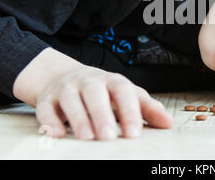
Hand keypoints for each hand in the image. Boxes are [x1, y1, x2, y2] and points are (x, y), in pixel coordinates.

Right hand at [34, 64, 172, 139]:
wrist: (63, 76)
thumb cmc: (103, 91)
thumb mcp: (126, 95)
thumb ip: (147, 108)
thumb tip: (168, 123)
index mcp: (112, 81)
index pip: (123, 91)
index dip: (129, 111)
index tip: (134, 133)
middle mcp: (89, 81)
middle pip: (95, 93)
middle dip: (102, 114)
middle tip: (109, 137)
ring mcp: (66, 88)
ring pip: (70, 99)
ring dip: (78, 118)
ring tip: (87, 138)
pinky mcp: (48, 99)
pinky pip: (46, 108)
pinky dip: (49, 121)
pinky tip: (57, 135)